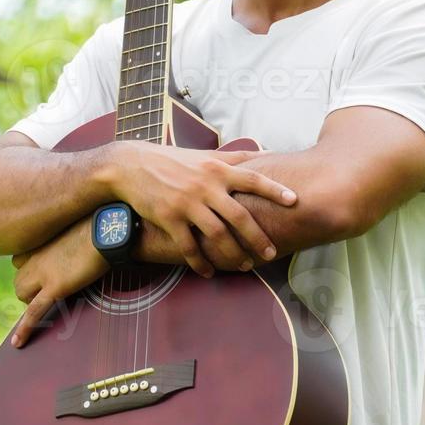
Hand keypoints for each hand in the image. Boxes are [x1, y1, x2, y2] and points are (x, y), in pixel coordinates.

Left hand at [10, 215, 107, 348]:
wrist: (109, 229)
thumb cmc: (101, 225)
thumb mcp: (78, 227)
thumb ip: (69, 238)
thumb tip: (79, 244)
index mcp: (40, 240)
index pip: (20, 260)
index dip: (31, 270)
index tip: (42, 274)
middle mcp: (35, 255)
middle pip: (18, 279)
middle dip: (31, 289)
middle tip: (52, 290)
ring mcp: (43, 272)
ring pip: (22, 294)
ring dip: (32, 301)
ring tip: (52, 302)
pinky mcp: (55, 286)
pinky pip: (34, 311)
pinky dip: (25, 329)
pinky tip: (19, 343)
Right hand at [111, 141, 296, 276]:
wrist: (130, 166)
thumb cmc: (171, 160)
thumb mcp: (204, 155)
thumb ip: (235, 157)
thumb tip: (265, 154)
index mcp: (216, 169)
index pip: (252, 178)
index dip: (274, 190)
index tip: (294, 201)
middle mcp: (205, 186)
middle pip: (238, 216)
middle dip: (257, 237)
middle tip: (270, 253)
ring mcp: (186, 204)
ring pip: (217, 235)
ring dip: (233, 254)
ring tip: (244, 265)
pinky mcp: (169, 218)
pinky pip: (189, 246)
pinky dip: (200, 262)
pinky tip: (208, 271)